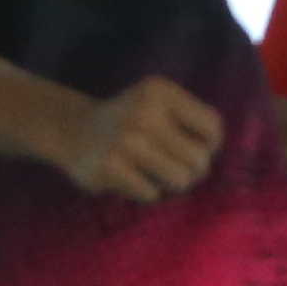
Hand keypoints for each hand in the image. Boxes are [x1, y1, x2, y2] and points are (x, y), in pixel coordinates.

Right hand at [49, 77, 223, 202]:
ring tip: (155, 174)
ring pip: (181, 180)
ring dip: (171, 184)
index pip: (212, 126)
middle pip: (200, 159)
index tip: (194, 148)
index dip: (211, 146)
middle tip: (174, 168)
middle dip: (192, 171)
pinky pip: (152, 193)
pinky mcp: (111, 167)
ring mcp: (127, 140)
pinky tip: (129, 178)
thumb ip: (191, 121)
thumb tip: (214, 156)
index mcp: (160, 91)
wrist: (72, 130)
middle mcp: (144, 112)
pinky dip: (145, 191)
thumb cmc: (129, 122)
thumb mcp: (157, 105)